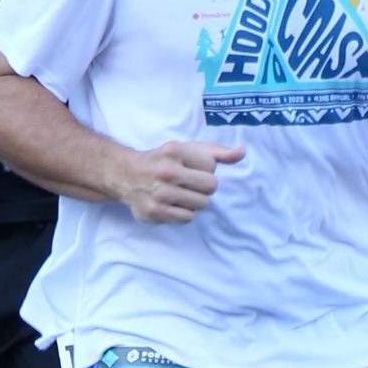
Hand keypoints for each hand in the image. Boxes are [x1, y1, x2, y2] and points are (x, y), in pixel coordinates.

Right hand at [117, 137, 242, 224]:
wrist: (126, 175)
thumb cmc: (163, 160)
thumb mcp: (187, 149)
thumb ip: (216, 151)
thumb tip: (242, 152)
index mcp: (175, 150)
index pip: (212, 166)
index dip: (205, 169)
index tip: (190, 168)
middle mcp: (166, 171)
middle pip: (211, 186)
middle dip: (203, 186)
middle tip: (186, 182)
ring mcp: (160, 193)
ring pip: (202, 204)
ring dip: (195, 201)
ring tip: (179, 193)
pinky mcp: (155, 212)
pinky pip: (188, 218)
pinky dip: (183, 213)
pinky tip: (170, 204)